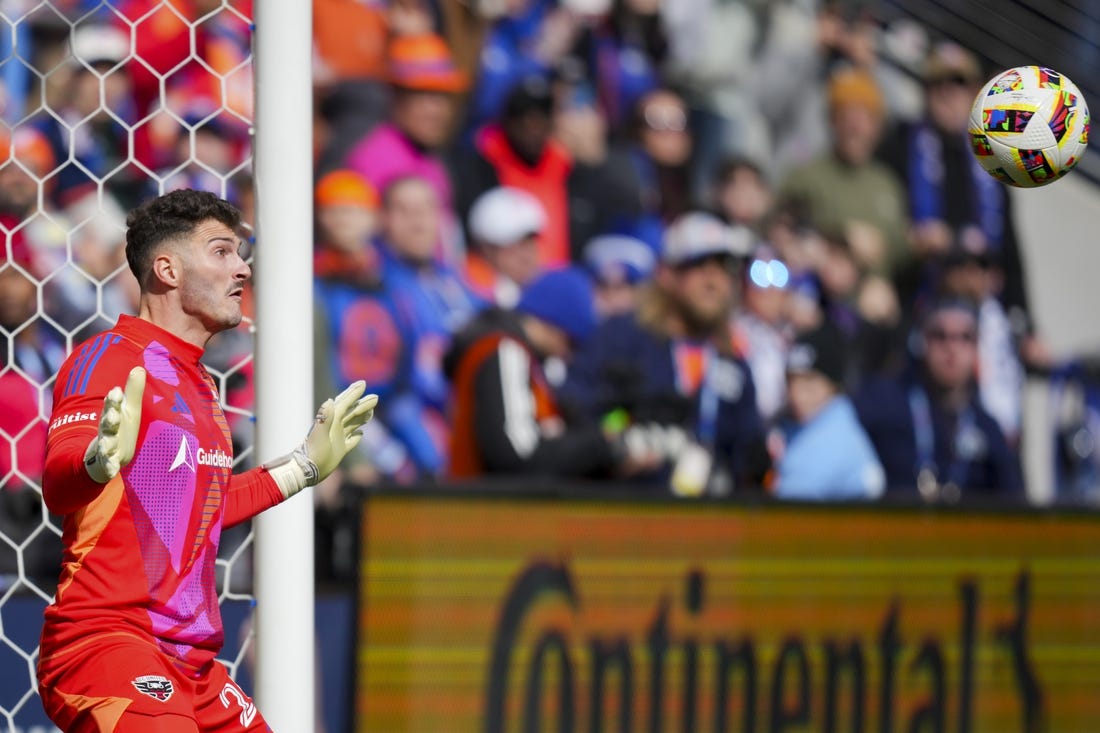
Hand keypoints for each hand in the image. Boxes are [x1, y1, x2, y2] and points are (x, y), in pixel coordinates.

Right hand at [84, 366, 145, 482]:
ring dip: (106, 443)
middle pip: (107, 424)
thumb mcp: (128, 410)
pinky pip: (107, 466)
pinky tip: (112, 469)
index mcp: (113, 417)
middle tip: (112, 414)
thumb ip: (133, 392)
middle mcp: (108, 432)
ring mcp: (106, 448)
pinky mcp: (107, 464)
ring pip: (105, 445)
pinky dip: (109, 467)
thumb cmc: (120, 430)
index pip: (112, 407)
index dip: (113, 400)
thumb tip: (139, 368)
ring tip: (106, 443)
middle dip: (109, 418)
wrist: (102, 458)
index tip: (116, 391)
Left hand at [264, 382, 377, 499]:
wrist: (305, 472)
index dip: (353, 394)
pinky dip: (356, 436)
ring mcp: (337, 439)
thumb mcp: (320, 435)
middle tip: (376, 398)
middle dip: (363, 404)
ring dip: (362, 417)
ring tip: (372, 412)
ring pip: (352, 424)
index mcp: (331, 422)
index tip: (363, 384)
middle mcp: (335, 428)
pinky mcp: (339, 450)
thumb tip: (331, 400)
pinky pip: (350, 440)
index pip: (344, 404)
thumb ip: (325, 419)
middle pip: (351, 413)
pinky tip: (360, 433)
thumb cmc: (313, 454)